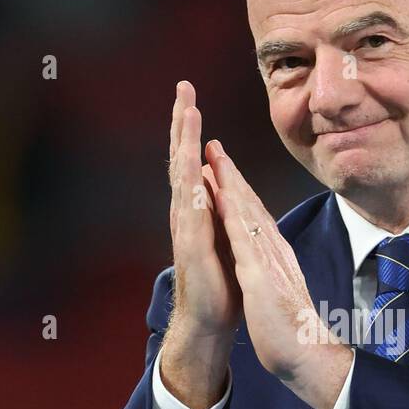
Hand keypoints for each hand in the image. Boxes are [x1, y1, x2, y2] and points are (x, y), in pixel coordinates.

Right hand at [161, 83, 242, 408]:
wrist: (210, 321)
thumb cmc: (220, 283)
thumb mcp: (225, 237)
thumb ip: (221, 210)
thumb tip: (219, 184)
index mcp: (199, 209)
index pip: (194, 161)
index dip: (192, 130)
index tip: (191, 98)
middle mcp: (187, 212)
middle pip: (183, 157)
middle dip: (183, 122)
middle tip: (183, 86)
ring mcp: (186, 227)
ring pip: (183, 174)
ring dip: (184, 142)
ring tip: (186, 110)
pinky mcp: (191, 244)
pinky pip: (190, 207)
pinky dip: (190, 182)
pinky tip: (190, 160)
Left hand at [209, 140, 352, 408]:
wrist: (308, 357)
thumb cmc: (294, 334)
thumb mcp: (280, 296)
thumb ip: (276, 278)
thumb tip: (271, 270)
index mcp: (277, 259)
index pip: (256, 218)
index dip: (240, 192)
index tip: (225, 170)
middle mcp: (275, 252)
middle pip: (251, 207)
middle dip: (232, 175)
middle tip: (216, 146)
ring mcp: (269, 261)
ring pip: (247, 213)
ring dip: (230, 183)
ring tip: (215, 156)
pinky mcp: (261, 276)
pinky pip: (243, 238)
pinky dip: (231, 213)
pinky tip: (220, 196)